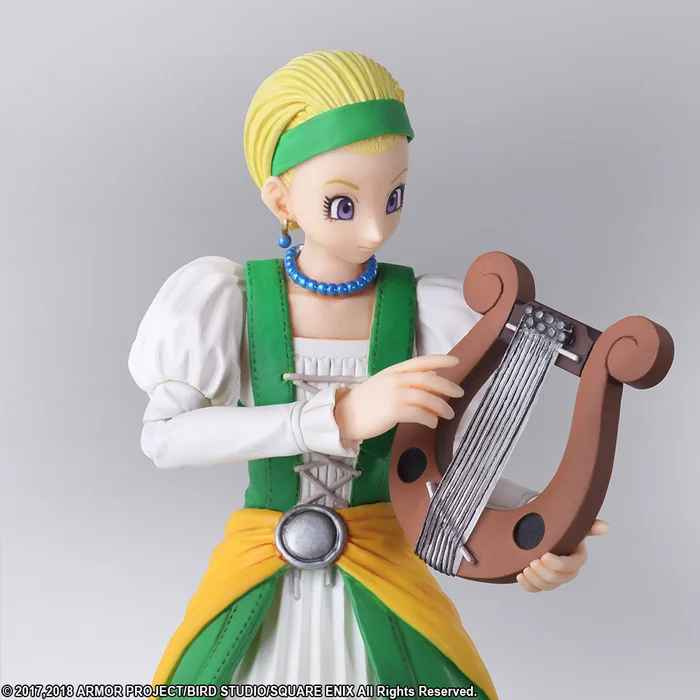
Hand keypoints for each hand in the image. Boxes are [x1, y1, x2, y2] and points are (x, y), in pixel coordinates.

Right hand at [334, 354, 463, 442]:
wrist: (343, 416)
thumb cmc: (365, 402)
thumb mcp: (385, 384)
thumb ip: (407, 380)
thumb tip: (432, 377)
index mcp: (394, 371)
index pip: (421, 362)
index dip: (440, 360)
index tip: (456, 361)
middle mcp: (395, 380)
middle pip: (429, 380)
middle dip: (447, 387)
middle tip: (460, 394)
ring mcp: (394, 395)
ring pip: (427, 398)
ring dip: (442, 407)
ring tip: (449, 414)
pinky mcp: (393, 411)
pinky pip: (419, 414)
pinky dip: (430, 419)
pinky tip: (432, 423)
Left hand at [516, 519, 610, 592]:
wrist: (544, 531)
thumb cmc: (561, 529)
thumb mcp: (573, 525)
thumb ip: (589, 526)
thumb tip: (607, 527)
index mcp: (577, 558)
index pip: (571, 566)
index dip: (558, 564)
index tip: (544, 556)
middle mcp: (568, 571)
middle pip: (558, 579)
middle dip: (545, 573)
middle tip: (532, 562)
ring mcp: (554, 577)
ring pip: (547, 586)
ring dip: (535, 580)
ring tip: (525, 569)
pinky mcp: (541, 581)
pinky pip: (536, 589)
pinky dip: (528, 585)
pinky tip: (520, 576)